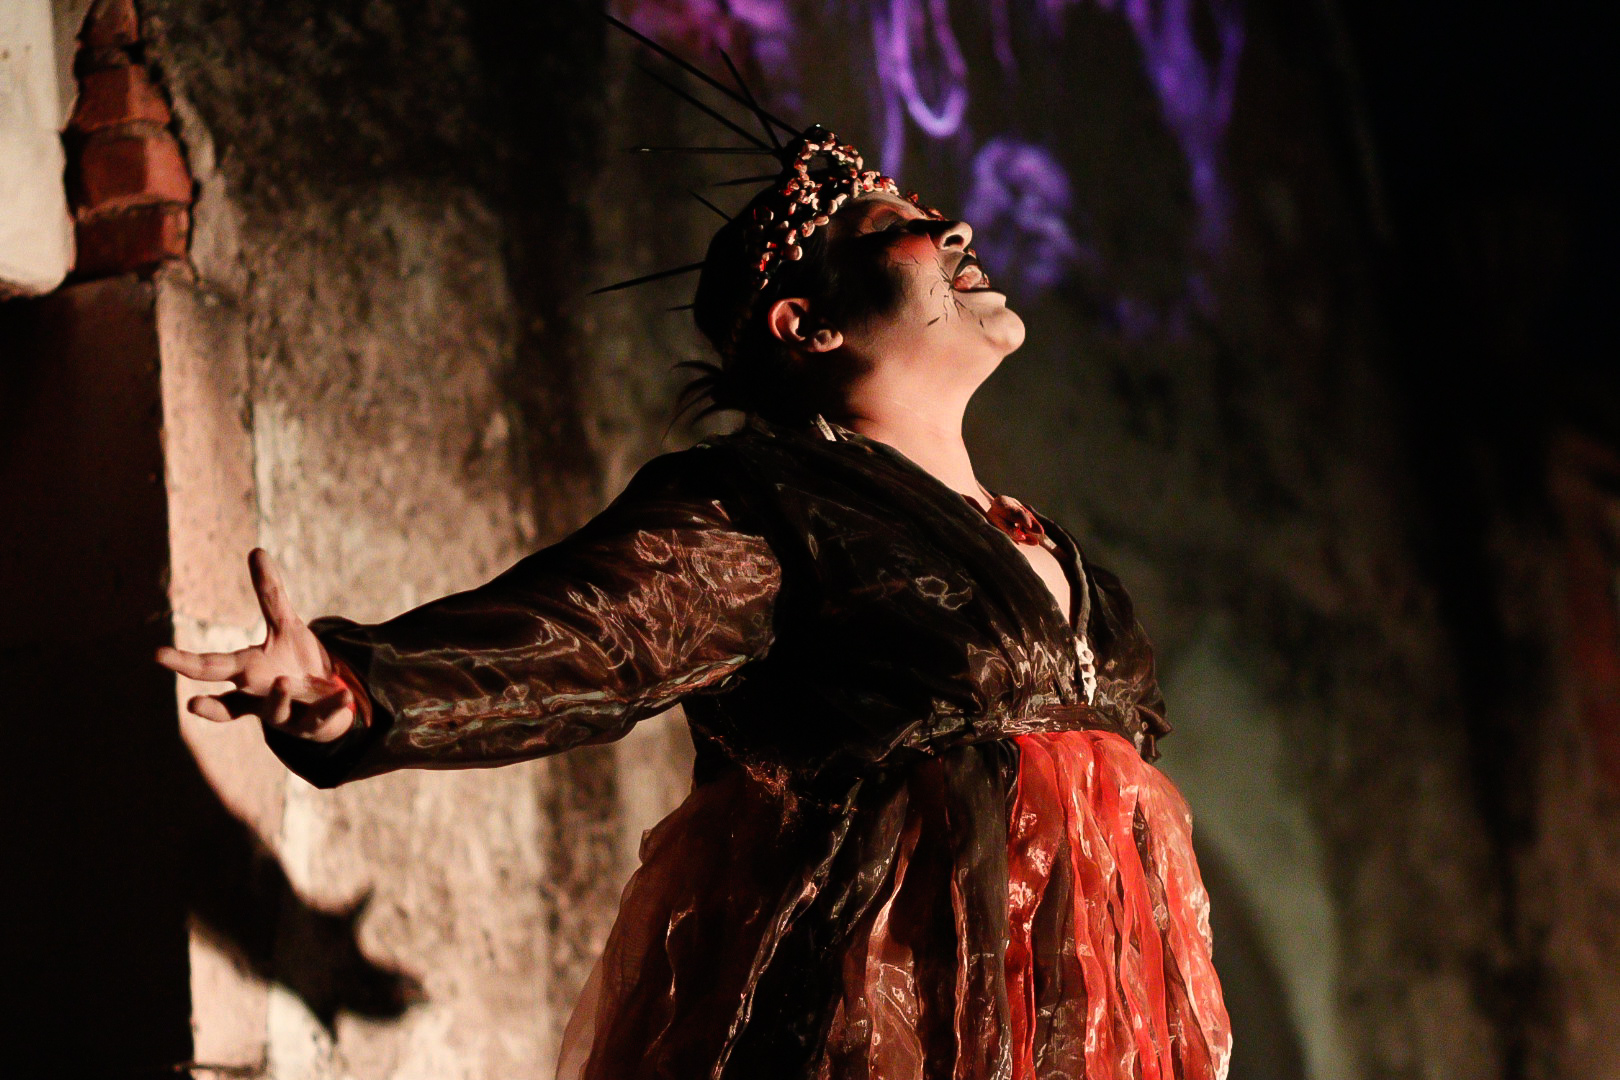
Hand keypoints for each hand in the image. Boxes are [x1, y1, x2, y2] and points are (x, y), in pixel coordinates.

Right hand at [157, 549, 357, 742]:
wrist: (325, 698)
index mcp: (247, 673)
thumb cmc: (296, 663)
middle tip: (191, 703)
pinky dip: (331, 708)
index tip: (158, 655)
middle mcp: (258, 699)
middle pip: (229, 703)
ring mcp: (283, 716)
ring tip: (282, 680)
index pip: (211, 668)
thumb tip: (256, 550)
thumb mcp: (286, 626)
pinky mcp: (311, 726)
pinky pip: (320, 719)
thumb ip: (270, 594)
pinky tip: (344, 695)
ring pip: (273, 714)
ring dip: (276, 699)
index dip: (184, 663)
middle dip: (210, 706)